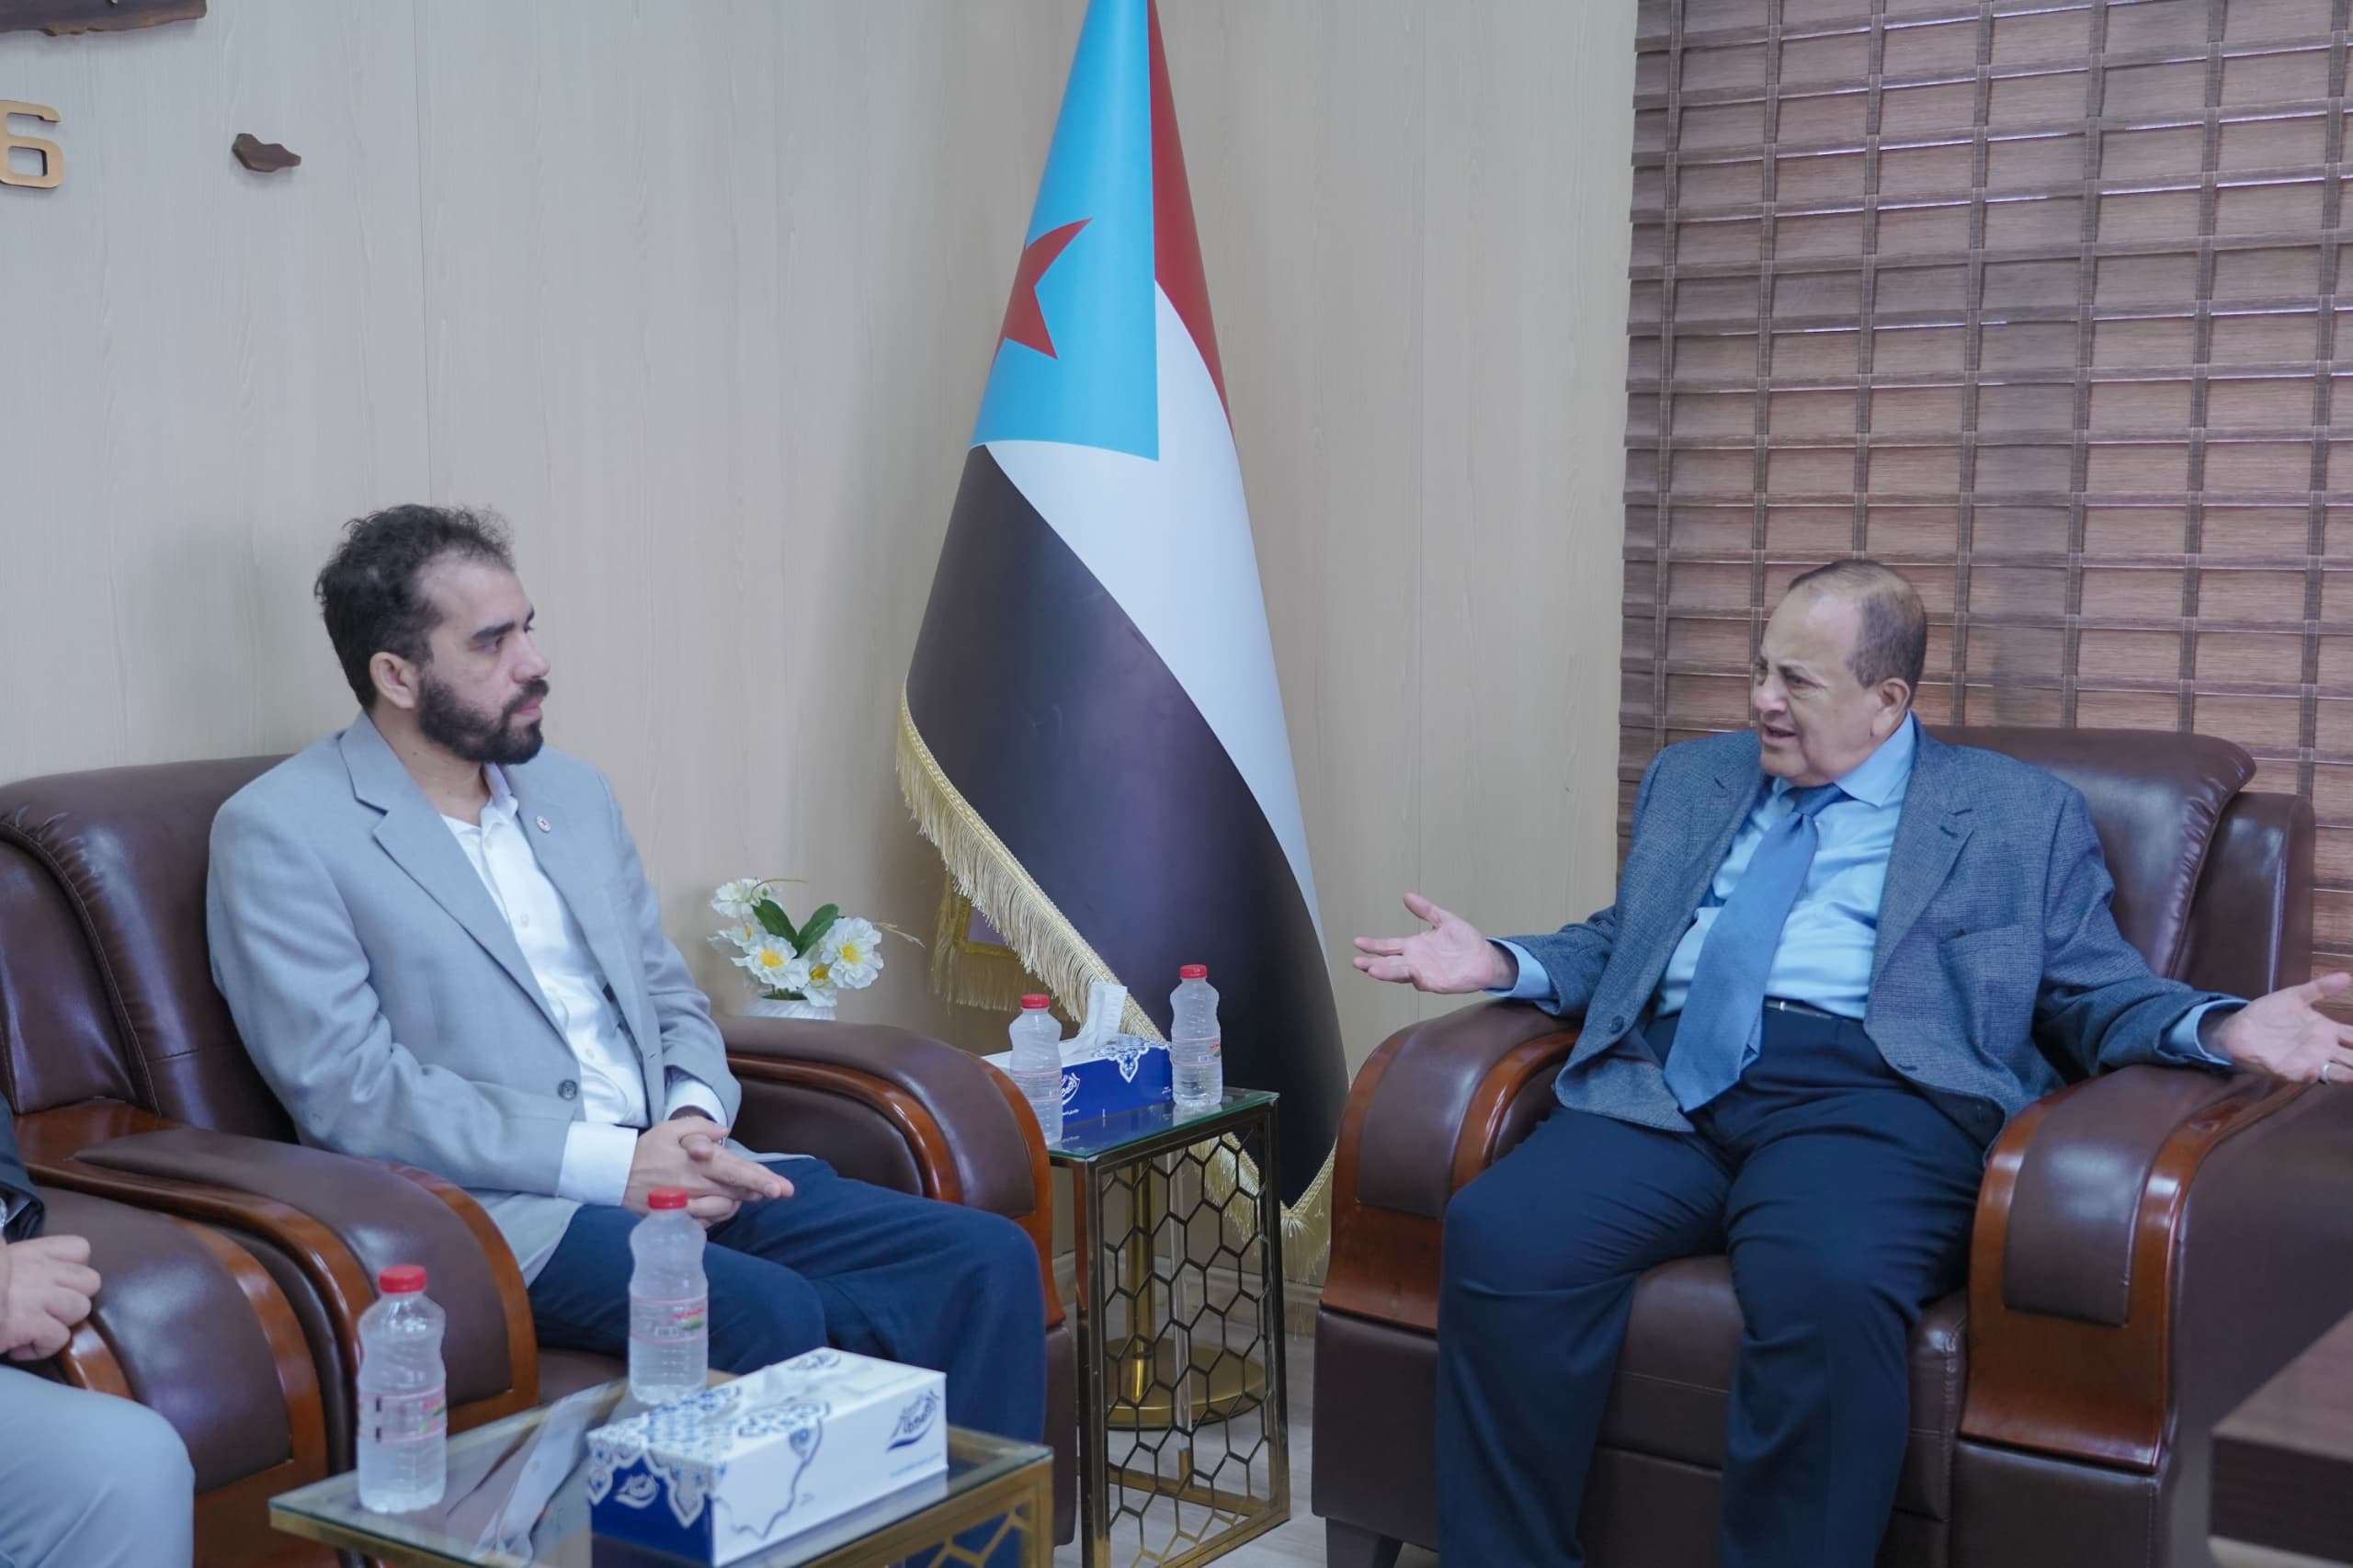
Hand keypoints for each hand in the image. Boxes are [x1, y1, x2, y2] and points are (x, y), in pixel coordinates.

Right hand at [0, 1234, 101, 1361]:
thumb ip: (10, 1263)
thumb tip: (21, 1278)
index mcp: (31, 1254)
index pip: (79, 1249)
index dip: (71, 1269)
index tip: (50, 1284)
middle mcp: (43, 1271)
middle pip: (91, 1281)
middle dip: (71, 1299)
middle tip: (44, 1311)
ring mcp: (41, 1296)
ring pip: (81, 1308)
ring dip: (58, 1323)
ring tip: (32, 1329)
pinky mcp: (32, 1323)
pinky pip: (59, 1338)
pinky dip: (41, 1348)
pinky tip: (17, 1346)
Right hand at [623, 1117, 792, 1216]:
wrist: (616, 1177)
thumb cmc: (647, 1150)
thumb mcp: (670, 1129)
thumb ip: (700, 1128)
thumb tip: (724, 1132)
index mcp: (699, 1163)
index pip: (737, 1171)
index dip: (761, 1180)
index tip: (782, 1189)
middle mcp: (698, 1187)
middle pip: (738, 1191)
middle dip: (761, 1191)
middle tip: (780, 1190)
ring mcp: (690, 1206)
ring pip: (727, 1207)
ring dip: (739, 1200)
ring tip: (744, 1192)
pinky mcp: (682, 1219)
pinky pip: (710, 1221)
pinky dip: (719, 1212)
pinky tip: (719, 1202)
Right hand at [1352, 893, 1515, 993]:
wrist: (1486, 957)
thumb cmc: (1466, 941)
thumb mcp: (1444, 920)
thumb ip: (1426, 910)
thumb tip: (1407, 896)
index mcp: (1414, 946)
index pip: (1388, 946)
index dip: (1373, 945)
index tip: (1357, 941)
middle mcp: (1414, 961)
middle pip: (1388, 962)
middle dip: (1372, 962)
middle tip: (1356, 961)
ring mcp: (1423, 973)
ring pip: (1399, 973)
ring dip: (1385, 972)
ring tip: (1371, 969)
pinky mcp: (1435, 983)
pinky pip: (1419, 980)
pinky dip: (1410, 977)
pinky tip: (1403, 972)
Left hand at [2210, 972, 2352, 1083]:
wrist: (2238, 1028)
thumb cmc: (2269, 1014)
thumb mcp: (2296, 996)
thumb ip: (2320, 988)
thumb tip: (2347, 976)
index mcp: (2328, 1032)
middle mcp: (2324, 1050)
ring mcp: (2310, 1061)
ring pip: (2340, 1071)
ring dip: (2352, 1073)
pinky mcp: (2290, 1070)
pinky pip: (2307, 1075)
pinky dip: (2315, 1074)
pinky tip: (2323, 1071)